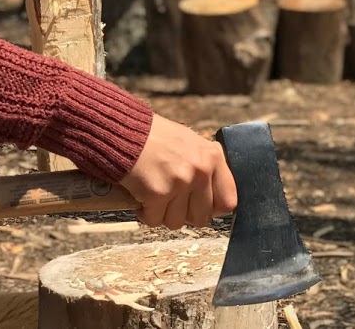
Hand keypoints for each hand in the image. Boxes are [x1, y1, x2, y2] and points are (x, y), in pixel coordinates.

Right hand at [120, 115, 238, 229]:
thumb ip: (206, 166)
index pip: (228, 200)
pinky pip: (154, 220)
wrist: (126, 132)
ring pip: (177, 222)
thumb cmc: (157, 138)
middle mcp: (200, 171)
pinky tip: (142, 196)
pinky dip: (145, 213)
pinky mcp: (158, 193)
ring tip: (155, 194)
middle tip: (172, 201)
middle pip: (202, 218)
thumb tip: (215, 198)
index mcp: (213, 157)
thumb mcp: (192, 143)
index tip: (201, 207)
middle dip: (185, 214)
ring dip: (163, 214)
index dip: (213, 209)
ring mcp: (180, 183)